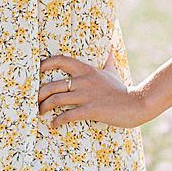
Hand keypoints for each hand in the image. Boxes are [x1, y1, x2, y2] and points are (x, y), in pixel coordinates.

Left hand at [37, 53, 154, 128]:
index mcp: (86, 70)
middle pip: (52, 85)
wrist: (137, 104)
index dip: (45, 64)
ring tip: (40, 112)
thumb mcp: (112, 71)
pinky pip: (68, 115)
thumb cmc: (122, 89)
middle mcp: (83, 81)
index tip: (36, 69)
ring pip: (56, 99)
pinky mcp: (91, 110)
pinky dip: (58, 120)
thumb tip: (109, 46)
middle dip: (39, 94)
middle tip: (34, 100)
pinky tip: (54, 124)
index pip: (60, 60)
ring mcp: (86, 96)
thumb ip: (107, 59)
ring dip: (44, 107)